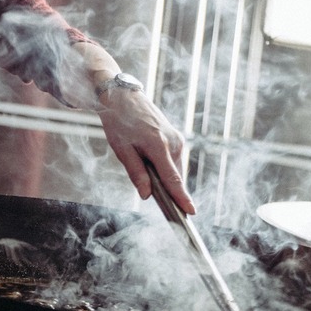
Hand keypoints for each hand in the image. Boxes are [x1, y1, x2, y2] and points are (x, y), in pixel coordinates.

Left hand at [97, 90, 194, 213]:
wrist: (124, 97)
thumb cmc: (119, 122)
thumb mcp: (121, 149)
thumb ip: (136, 172)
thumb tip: (147, 195)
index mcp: (158, 145)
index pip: (173, 179)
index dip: (181, 198)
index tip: (191, 212)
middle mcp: (173, 142)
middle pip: (175, 177)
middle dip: (169, 191)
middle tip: (154, 196)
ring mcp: (177, 139)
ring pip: (175, 170)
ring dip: (165, 178)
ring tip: (143, 166)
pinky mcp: (177, 138)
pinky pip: (174, 161)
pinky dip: (166, 168)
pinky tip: (150, 162)